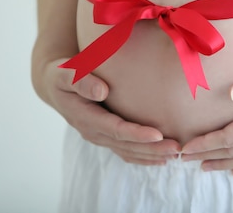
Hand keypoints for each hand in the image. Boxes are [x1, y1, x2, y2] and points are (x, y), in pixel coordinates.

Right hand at [34, 58, 180, 164]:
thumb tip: (102, 91)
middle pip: (125, 145)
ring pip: (128, 151)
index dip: (136, 134)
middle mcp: (92, 131)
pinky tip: (162, 159)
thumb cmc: (62, 75)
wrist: (55, 86)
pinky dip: (143, 156)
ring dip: (151, 155)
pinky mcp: (106, 137)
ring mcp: (99, 137)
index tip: (157, 135)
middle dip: (151, 148)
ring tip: (175, 154)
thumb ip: (81, 80)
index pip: (114, 129)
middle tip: (176, 148)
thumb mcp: (66, 73)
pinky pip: (126, 151)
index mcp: (84, 117)